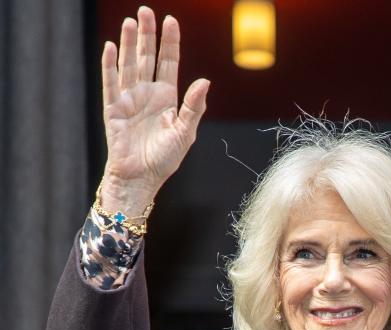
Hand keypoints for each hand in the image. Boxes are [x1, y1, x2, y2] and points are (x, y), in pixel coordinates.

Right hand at [99, 6, 209, 213]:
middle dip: (148, 34)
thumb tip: (205, 81)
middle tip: (146, 11)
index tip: (171, 20)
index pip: (168, 63)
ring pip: (129, 65)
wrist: (142, 178)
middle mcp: (147, 93)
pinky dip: (110, 65)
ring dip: (130, 43)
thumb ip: (194, 106)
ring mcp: (129, 99)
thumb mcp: (185, 132)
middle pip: (147, 57)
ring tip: (131, 22)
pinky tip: (112, 48)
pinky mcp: (113, 108)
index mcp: (167, 97)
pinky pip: (111, 83)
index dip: (169, 42)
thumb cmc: (165, 159)